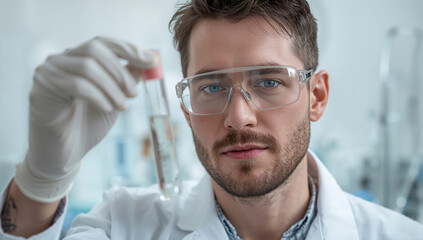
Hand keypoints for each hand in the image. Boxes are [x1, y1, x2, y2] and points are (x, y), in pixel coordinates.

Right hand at [14, 36, 156, 202]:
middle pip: (94, 49)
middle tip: (134, 93)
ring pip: (87, 67)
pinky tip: (108, 109)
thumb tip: (147, 61)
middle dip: (120, 71)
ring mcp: (48, 72)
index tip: (151, 61)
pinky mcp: (41, 89)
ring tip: (123, 107)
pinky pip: (76, 85)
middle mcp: (60, 60)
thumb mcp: (114, 99)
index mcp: (78, 58)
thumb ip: (126, 80)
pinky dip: (99, 96)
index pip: (103, 42)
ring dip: (112, 87)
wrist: (64, 154)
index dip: (128, 49)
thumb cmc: (87, 125)